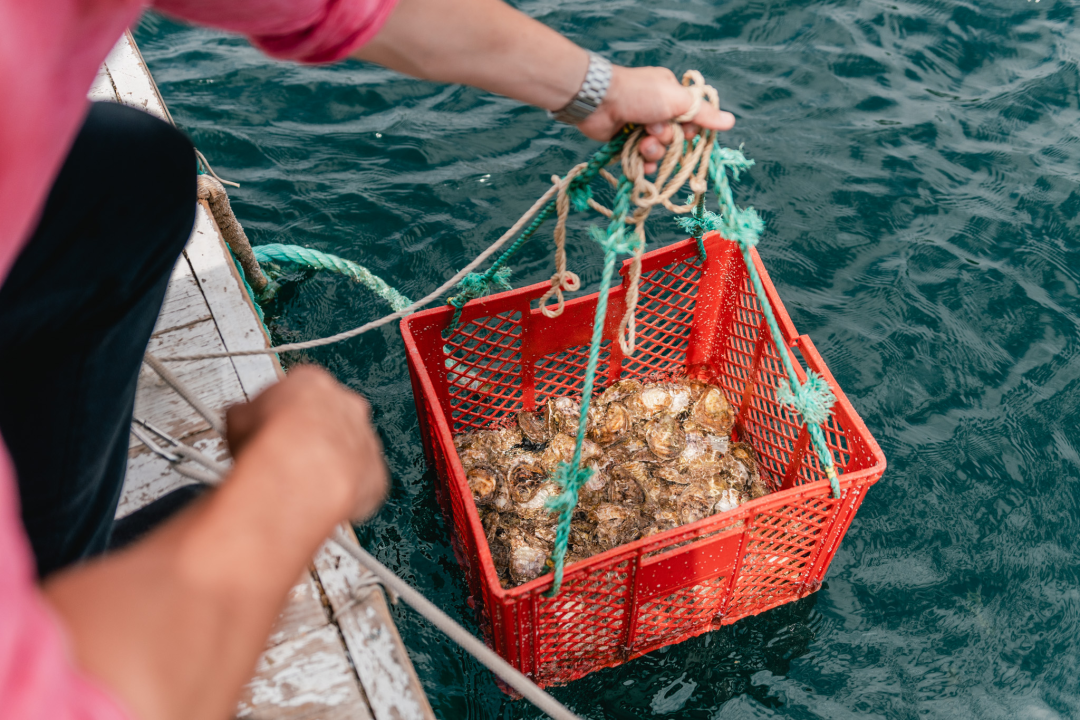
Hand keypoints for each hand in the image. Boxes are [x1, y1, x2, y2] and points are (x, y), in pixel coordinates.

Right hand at [226, 365, 388, 520]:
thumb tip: (241, 418)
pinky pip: (362, 484)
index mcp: (313, 383)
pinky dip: (345, 493)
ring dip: (330, 465)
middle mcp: (348, 406)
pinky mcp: (376, 475)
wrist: (296, 474)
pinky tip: (321, 502)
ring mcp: (366, 440)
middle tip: (288, 456)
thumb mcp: (237, 419)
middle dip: (313, 435)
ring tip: (301, 484)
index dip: (282, 413)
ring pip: (350, 452)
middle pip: (332, 418)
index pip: (300, 391)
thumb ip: (246, 415)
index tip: (271, 427)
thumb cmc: (269, 443)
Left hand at [577, 65, 735, 173]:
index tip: (685, 131)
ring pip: (659, 151)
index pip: (692, 120)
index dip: (690, 131)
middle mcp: (657, 110)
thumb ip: (703, 114)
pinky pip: (643, 160)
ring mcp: (641, 127)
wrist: (599, 102)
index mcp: (671, 95)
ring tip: (642, 143)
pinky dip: (643, 163)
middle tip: (654, 131)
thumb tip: (730, 121)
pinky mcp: (626, 142)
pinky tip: (639, 160)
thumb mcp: (677, 100)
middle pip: (676, 138)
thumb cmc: (639, 94)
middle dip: (667, 140)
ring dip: (654, 151)